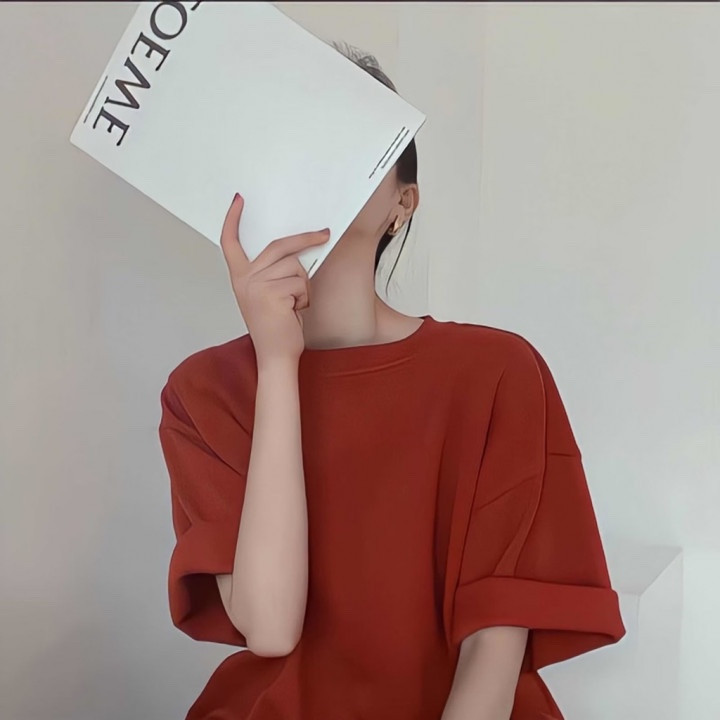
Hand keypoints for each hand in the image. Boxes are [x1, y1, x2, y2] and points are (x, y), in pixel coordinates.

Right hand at [220, 193, 330, 365]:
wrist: (276, 355)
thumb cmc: (277, 326)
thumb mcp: (269, 294)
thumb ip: (273, 272)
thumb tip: (297, 250)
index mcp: (240, 277)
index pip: (230, 242)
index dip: (232, 219)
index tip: (239, 200)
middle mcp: (244, 279)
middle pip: (279, 246)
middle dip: (306, 239)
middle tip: (324, 234)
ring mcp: (256, 285)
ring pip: (295, 267)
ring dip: (304, 285)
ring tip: (294, 304)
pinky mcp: (272, 294)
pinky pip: (300, 283)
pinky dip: (305, 297)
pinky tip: (295, 311)